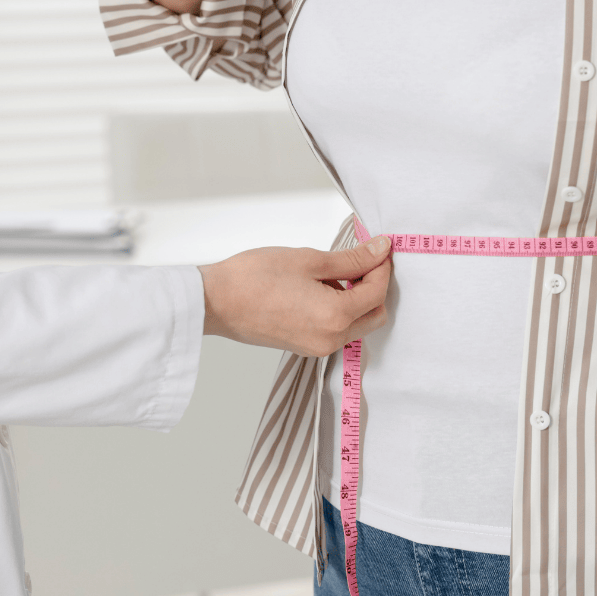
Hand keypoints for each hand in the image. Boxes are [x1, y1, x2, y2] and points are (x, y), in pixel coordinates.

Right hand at [199, 236, 392, 356]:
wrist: (215, 301)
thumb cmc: (254, 278)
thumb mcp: (308, 260)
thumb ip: (350, 259)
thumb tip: (379, 251)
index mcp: (335, 317)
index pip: (377, 293)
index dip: (381, 267)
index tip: (377, 248)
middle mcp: (330, 340)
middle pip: (374, 315)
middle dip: (375, 287)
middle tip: (361, 260)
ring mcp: (316, 347)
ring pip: (357, 325)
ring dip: (356, 299)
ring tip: (333, 273)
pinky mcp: (304, 347)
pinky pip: (336, 331)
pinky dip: (339, 311)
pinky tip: (320, 289)